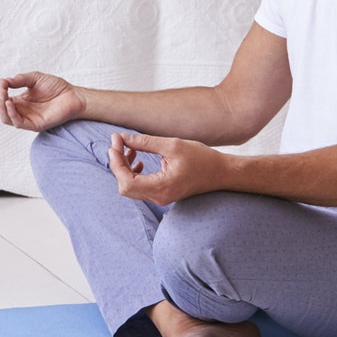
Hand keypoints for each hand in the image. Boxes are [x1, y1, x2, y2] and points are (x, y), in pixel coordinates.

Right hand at [0, 72, 86, 132]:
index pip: (0, 99)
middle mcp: (21, 111)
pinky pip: (18, 123)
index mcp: (19, 101)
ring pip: (5, 118)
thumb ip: (20, 80)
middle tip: (0, 86)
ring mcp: (27, 118)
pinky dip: (11, 114)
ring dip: (1, 106)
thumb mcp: (35, 78)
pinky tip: (10, 103)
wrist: (73, 95)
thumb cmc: (56, 87)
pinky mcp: (34, 125)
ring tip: (3, 94)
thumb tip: (4, 81)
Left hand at [109, 132, 227, 205]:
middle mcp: (159, 197)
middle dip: (117, 163)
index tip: (115, 142)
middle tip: (119, 142)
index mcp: (162, 187)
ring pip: (130, 187)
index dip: (116, 162)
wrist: (221, 173)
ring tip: (129, 148)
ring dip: (124, 167)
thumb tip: (122, 138)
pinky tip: (139, 160)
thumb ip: (145, 142)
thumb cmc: (201, 158)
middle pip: (124, 186)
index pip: (126, 182)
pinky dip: (133, 173)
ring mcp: (160, 198)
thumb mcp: (172, 145)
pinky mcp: (162, 194)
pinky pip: (140, 187)